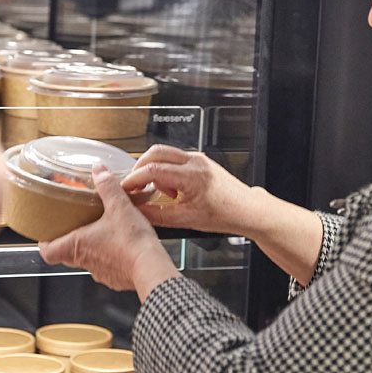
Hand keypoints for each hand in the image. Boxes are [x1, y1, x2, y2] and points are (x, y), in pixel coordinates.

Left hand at [38, 164, 179, 298]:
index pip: (48, 251)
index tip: (48, 232)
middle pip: (67, 255)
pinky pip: (109, 268)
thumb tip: (99, 170)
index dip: (45, 242)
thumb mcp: (118, 206)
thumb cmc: (132, 242)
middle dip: (71, 240)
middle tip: (78, 226)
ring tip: (105, 233)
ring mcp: (101, 273)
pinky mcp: (117, 279)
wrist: (152, 268)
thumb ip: (107, 186)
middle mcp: (86, 262)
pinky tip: (124, 246)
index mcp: (78, 245)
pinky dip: (112, 258)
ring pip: (89, 261)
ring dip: (94, 248)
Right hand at [120, 145, 255, 236]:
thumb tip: (138, 212)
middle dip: (139, 168)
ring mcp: (198, 158)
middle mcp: (195, 162)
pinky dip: (165, 169)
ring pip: (164, 153)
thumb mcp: (187, 220)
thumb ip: (158, 215)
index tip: (126, 188)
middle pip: (155, 152)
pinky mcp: (199, 160)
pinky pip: (174, 158)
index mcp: (192, 176)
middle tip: (134, 185)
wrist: (246, 209)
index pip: (154, 169)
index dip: (134, 178)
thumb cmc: (225, 214)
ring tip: (156, 191)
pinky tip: (170, 188)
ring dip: (152, 168)